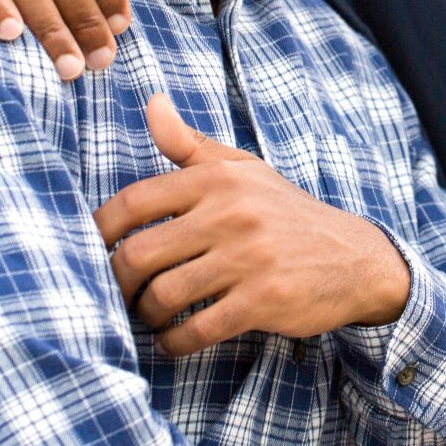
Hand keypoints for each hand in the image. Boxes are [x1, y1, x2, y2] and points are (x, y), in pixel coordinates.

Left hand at [93, 96, 411, 355]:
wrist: (354, 258)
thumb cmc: (285, 212)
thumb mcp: (242, 170)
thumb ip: (189, 144)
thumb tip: (152, 102)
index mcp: (216, 180)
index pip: (132, 202)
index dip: (98, 231)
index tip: (90, 250)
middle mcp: (229, 214)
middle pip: (138, 255)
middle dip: (117, 283)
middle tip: (118, 294)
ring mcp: (247, 258)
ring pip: (164, 295)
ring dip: (145, 315)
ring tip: (147, 317)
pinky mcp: (263, 300)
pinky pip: (198, 329)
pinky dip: (175, 342)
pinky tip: (172, 341)